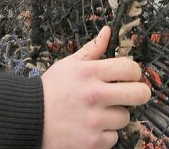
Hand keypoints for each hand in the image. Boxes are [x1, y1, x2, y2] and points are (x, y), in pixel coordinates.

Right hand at [40, 26, 150, 148]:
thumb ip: (92, 49)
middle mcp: (94, 95)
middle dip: (138, 93)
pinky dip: (105, 134)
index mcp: (89, 73)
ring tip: (99, 112)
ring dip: (115, 116)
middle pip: (139, 93)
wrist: (29, 119)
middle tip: (130, 94)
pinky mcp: (93, 141)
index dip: (134, 72)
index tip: (129, 76)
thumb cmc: (50, 91)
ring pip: (125, 117)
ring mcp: (95, 120)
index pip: (130, 68)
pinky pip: (113, 137)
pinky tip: (91, 127)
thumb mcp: (68, 65)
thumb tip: (108, 31)